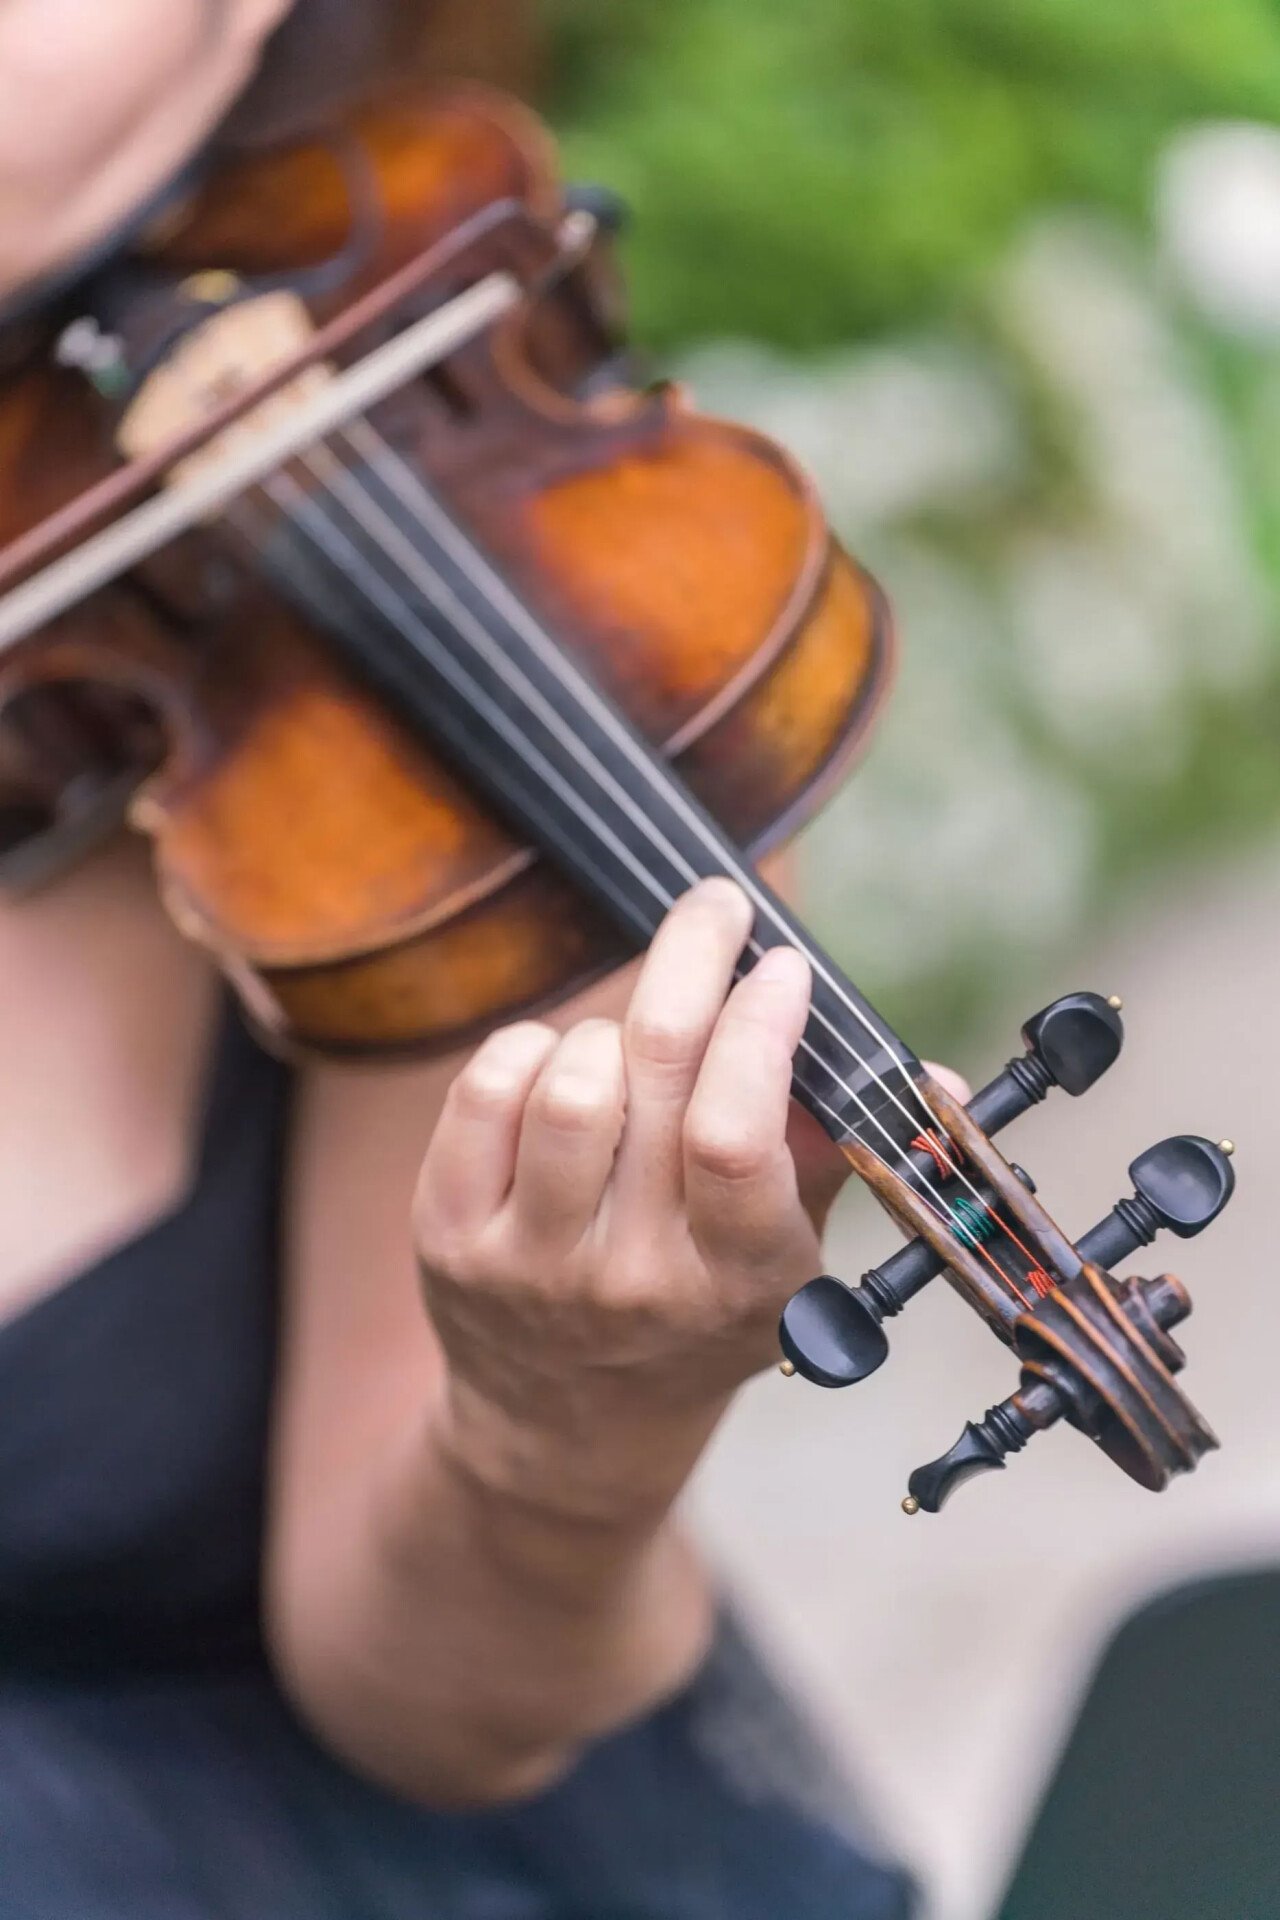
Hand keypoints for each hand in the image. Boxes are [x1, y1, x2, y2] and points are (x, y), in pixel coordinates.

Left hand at [414, 879, 962, 1516]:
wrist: (570, 1424)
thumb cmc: (696, 1314)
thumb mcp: (783, 1257)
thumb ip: (842, 1153)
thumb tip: (930, 1077)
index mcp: (737, 1279)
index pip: (738, 1133)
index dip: (760, 1027)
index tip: (783, 964)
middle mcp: (633, 1277)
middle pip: (655, 1075)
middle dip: (694, 960)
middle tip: (716, 906)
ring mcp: (531, 1263)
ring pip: (568, 1079)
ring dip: (610, 1027)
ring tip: (636, 1041)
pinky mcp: (448, 1240)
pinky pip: (483, 1092)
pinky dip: (528, 1049)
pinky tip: (559, 1065)